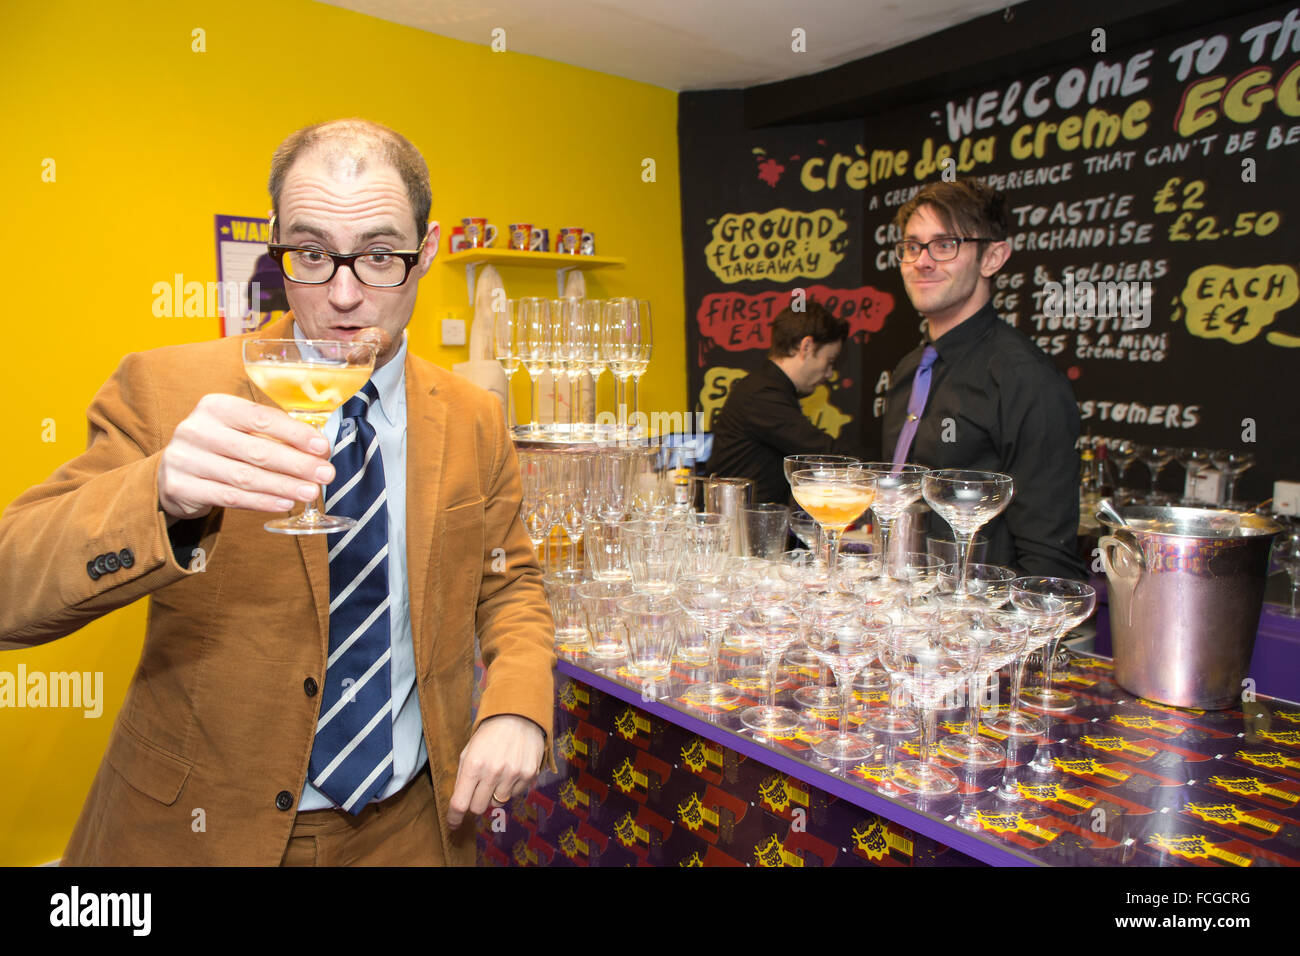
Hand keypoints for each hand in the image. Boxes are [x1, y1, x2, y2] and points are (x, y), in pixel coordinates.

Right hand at [156, 394, 334, 521]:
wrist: (173, 471)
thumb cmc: (219, 447)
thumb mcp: (239, 429)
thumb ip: (273, 434)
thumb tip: (318, 449)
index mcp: (215, 406)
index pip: (261, 418)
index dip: (295, 434)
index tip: (323, 447)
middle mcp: (197, 429)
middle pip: (257, 450)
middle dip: (297, 464)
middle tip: (325, 474)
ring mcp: (185, 459)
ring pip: (245, 477)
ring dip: (284, 486)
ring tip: (310, 492)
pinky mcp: (181, 487)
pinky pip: (230, 497)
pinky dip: (261, 502)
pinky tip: (284, 503)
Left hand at [447, 714, 544, 826]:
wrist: (519, 716)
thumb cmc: (489, 735)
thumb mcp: (468, 751)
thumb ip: (462, 778)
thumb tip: (459, 805)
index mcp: (473, 765)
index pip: (460, 803)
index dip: (454, 817)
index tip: (453, 823)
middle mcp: (493, 772)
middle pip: (478, 808)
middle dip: (475, 801)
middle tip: (478, 788)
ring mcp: (512, 775)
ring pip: (497, 804)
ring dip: (494, 794)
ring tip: (497, 775)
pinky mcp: (528, 776)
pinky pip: (514, 796)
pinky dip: (510, 788)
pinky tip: (510, 770)